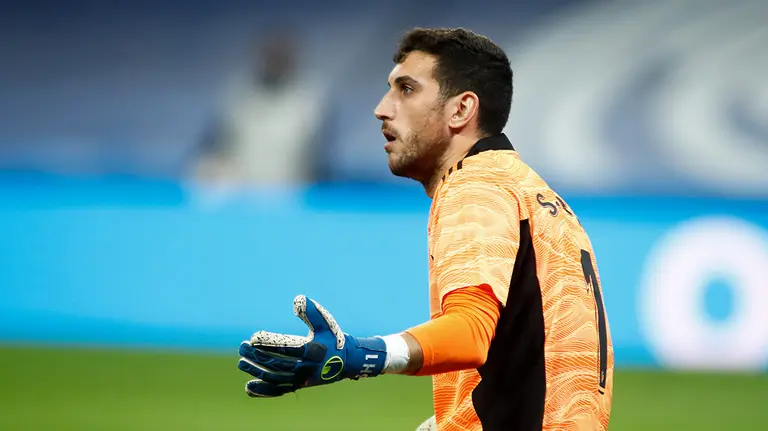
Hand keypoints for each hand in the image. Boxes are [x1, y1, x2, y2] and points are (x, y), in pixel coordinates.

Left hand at [238, 295, 387, 396]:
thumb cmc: (333, 338)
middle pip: (278, 364)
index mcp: (314, 351)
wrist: (346, 361)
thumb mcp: (325, 323)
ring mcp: (302, 379)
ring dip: (256, 371)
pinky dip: (264, 391)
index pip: (288, 348)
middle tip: (241, 347)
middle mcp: (307, 368)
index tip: (253, 337)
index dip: (269, 343)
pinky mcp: (299, 386)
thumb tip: (298, 299)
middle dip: (257, 356)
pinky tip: (248, 388)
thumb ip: (312, 312)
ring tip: (241, 363)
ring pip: (275, 378)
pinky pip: (279, 391)